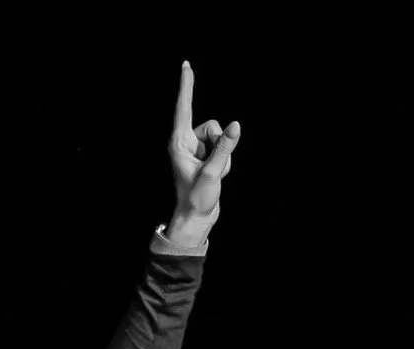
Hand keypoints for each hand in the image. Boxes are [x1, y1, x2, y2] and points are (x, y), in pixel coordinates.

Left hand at [167, 62, 238, 232]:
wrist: (196, 217)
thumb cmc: (197, 198)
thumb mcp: (213, 172)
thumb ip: (224, 148)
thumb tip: (235, 125)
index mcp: (179, 143)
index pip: (183, 108)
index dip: (187, 86)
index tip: (186, 65)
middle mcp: (186, 142)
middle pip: (213, 126)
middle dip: (220, 145)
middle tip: (212, 168)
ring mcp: (197, 149)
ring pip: (221, 137)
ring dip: (224, 157)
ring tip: (213, 175)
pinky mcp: (206, 156)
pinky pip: (225, 148)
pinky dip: (226, 162)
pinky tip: (217, 176)